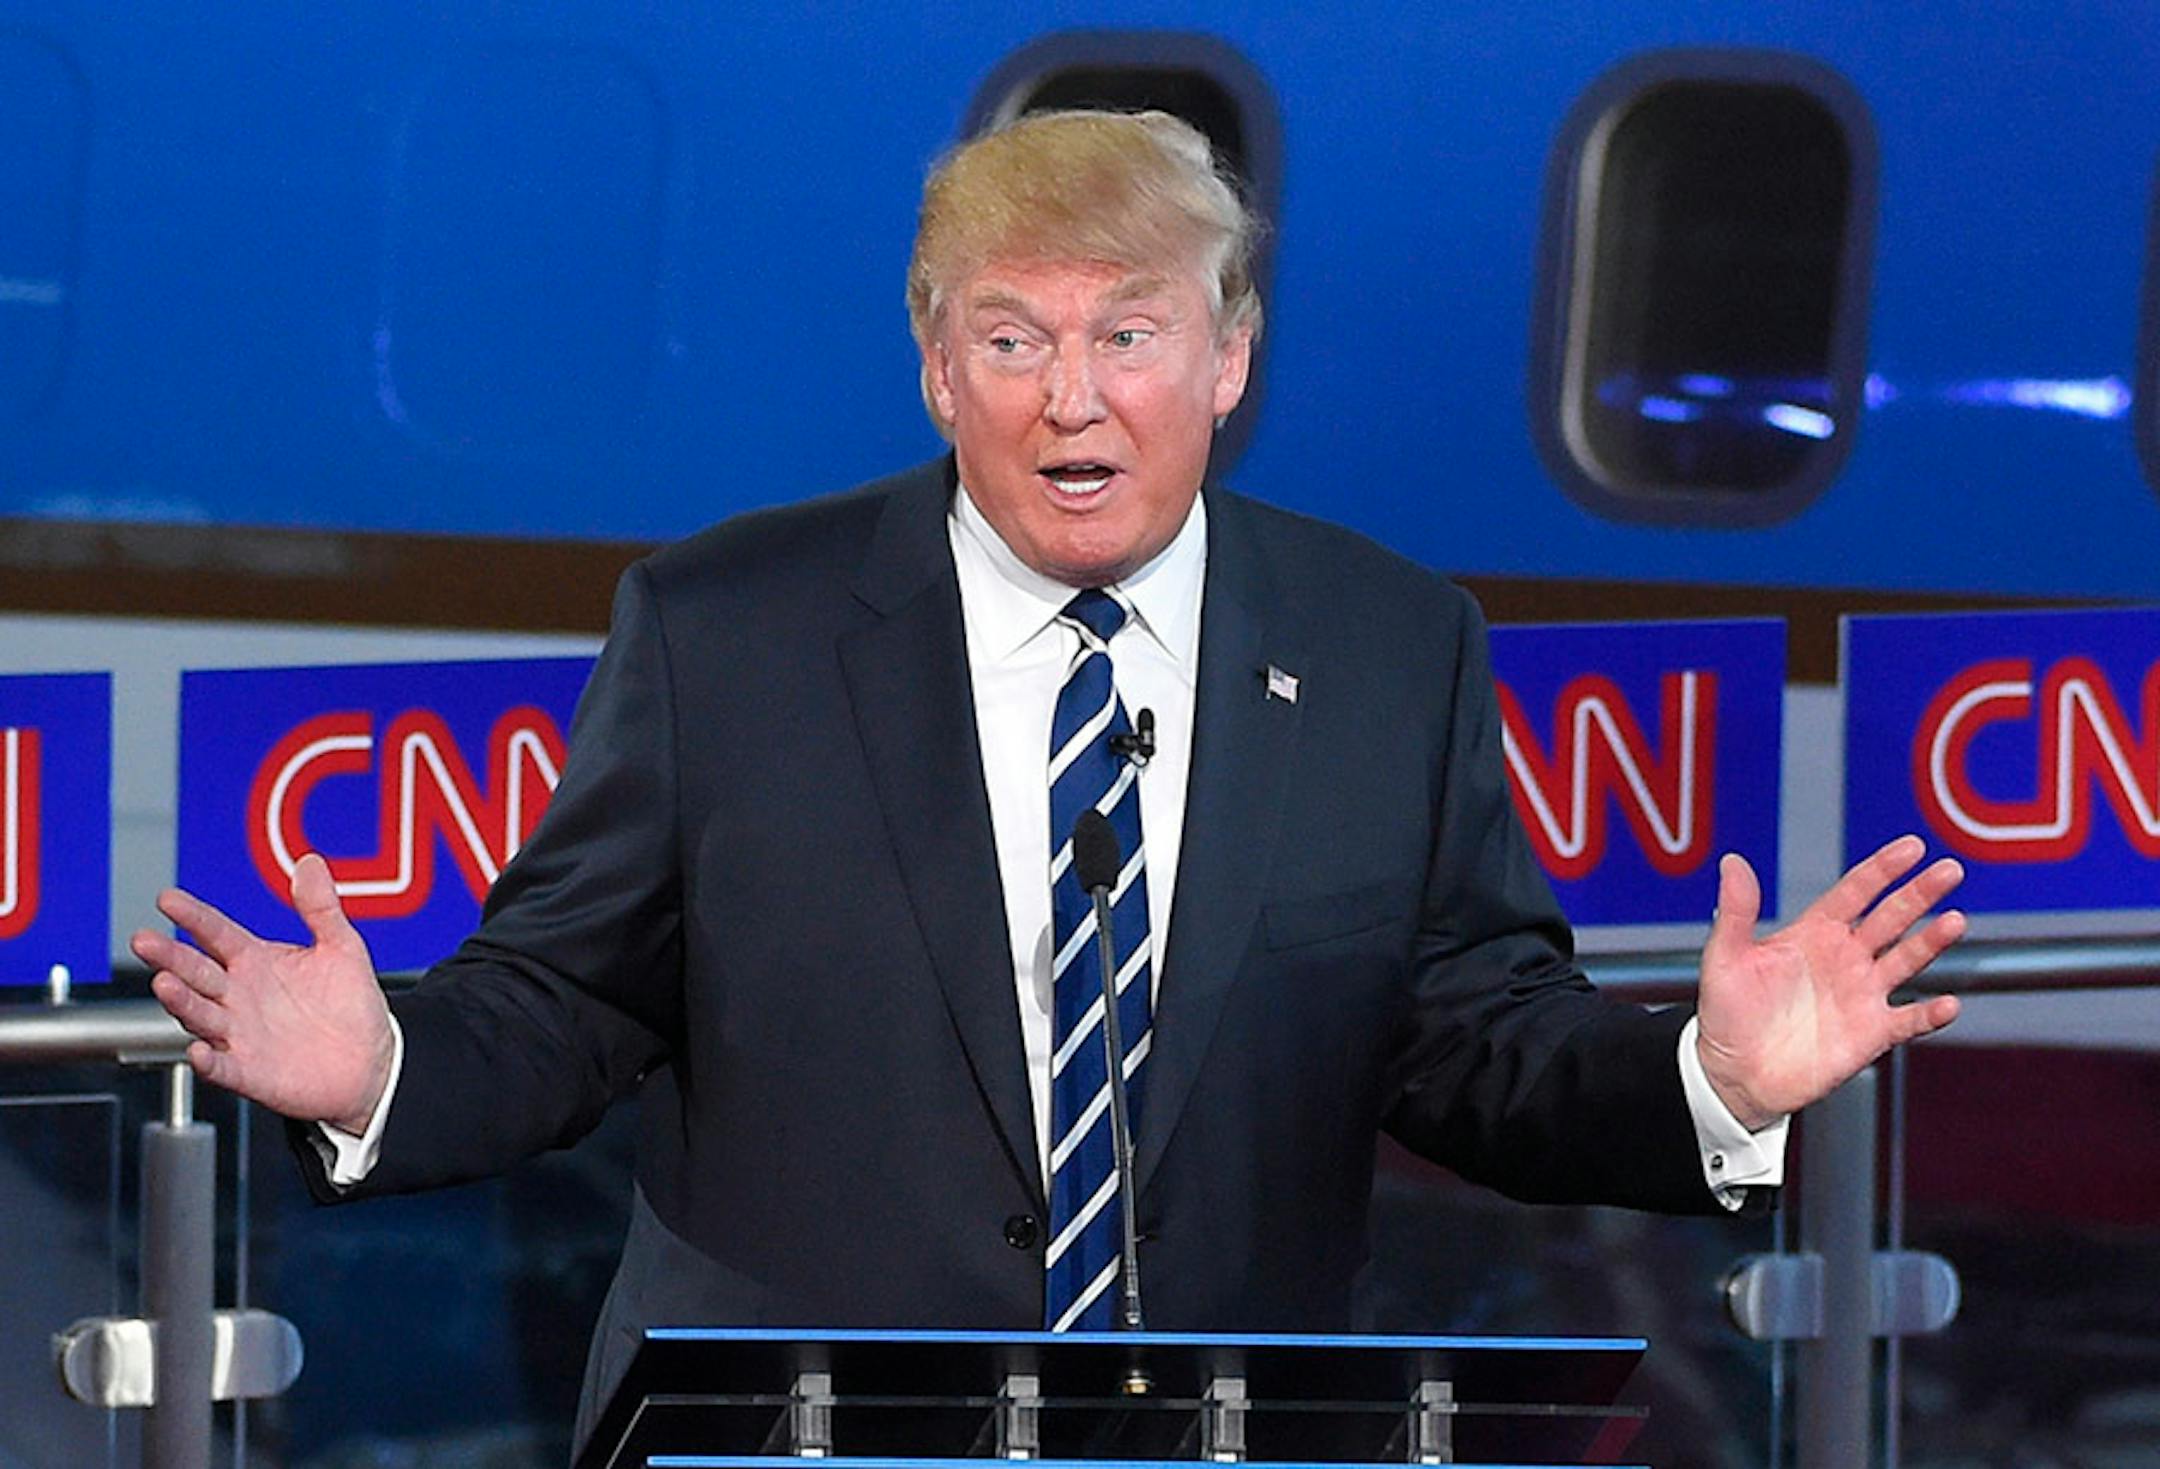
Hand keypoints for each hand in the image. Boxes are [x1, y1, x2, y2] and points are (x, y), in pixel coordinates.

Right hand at [131, 853, 394, 1134]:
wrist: (368, 1061)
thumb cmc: (349, 1003)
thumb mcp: (341, 947)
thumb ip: (320, 907)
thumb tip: (309, 862)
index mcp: (255, 961)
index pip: (216, 933)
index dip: (193, 917)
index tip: (168, 899)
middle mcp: (238, 995)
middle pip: (196, 972)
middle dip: (170, 956)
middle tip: (145, 940)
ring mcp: (239, 1033)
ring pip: (200, 1014)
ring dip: (181, 1001)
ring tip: (164, 983)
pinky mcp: (248, 1071)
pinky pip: (222, 1067)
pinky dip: (208, 1061)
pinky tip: (199, 1050)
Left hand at [1695, 835, 1964, 1130]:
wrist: (1735, 1073)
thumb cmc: (1728, 1013)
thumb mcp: (1725, 958)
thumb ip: (1737, 911)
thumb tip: (1732, 862)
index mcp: (1814, 933)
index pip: (1855, 892)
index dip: (1882, 869)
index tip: (1911, 848)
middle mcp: (1844, 958)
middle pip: (1891, 918)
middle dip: (1920, 894)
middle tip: (1949, 870)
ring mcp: (1862, 994)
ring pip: (1907, 960)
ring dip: (1931, 941)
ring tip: (1955, 921)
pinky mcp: (1871, 1033)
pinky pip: (1909, 1020)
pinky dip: (1929, 1014)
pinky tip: (1946, 1004)